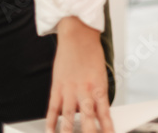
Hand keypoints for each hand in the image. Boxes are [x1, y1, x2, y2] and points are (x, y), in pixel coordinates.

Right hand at [45, 17, 113, 132]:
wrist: (79, 35)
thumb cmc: (92, 53)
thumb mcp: (101, 75)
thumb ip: (99, 94)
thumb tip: (98, 114)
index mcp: (99, 86)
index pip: (104, 112)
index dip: (106, 127)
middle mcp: (85, 89)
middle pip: (87, 116)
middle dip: (89, 132)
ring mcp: (70, 88)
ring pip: (68, 114)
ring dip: (68, 130)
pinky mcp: (57, 85)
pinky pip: (53, 107)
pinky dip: (51, 120)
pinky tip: (50, 131)